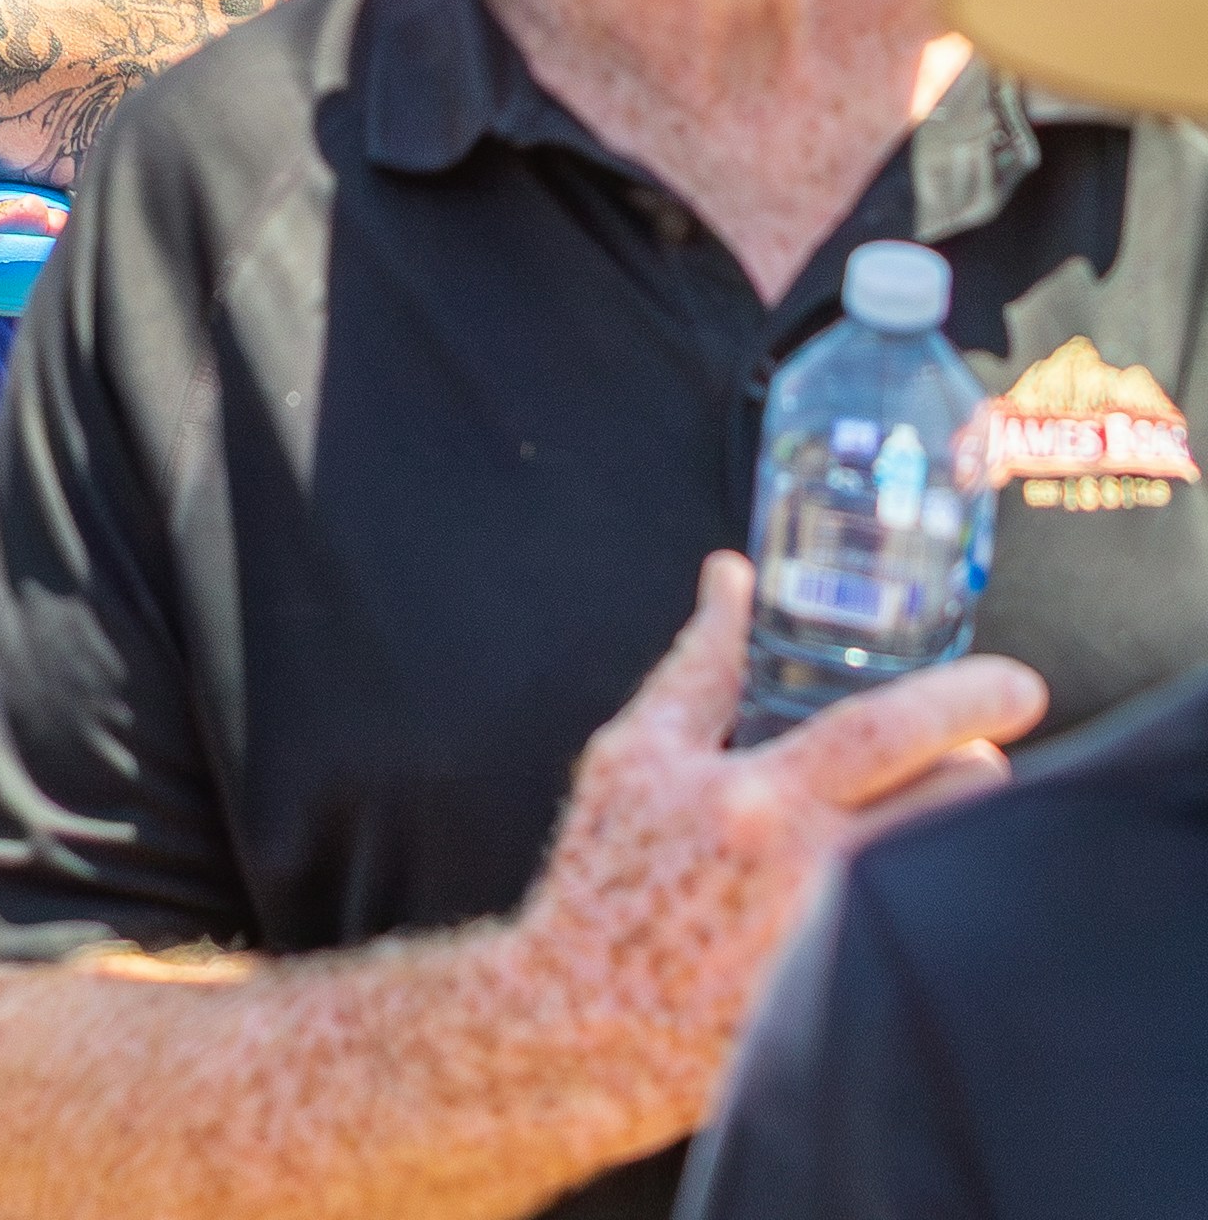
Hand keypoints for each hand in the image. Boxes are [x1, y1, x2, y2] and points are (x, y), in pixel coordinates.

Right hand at [504, 555, 1042, 1141]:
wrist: (585, 1027)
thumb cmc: (604, 877)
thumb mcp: (636, 756)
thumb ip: (699, 666)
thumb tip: (732, 577)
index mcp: (758, 801)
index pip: (887, 732)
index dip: (965, 699)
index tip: (1019, 686)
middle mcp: (810, 878)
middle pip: (949, 809)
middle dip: (978, 767)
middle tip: (976, 751)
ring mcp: (839, 948)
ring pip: (949, 871)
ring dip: (956, 833)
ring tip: (940, 814)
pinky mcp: (849, 1003)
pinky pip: (925, 938)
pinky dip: (929, 902)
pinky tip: (911, 893)